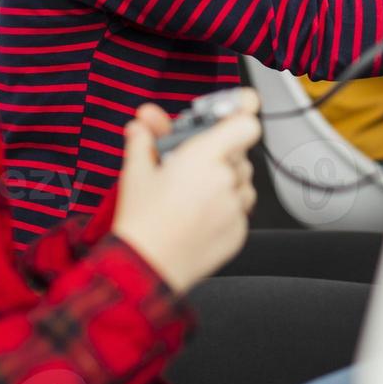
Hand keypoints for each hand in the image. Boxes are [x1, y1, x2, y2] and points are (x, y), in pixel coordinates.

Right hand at [111, 92, 260, 293]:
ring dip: (226, 182)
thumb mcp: (135, 172)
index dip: (240, 117)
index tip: (231, 115)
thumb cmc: (141, 221)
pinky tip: (198, 215)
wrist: (145, 267)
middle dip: (222, 155)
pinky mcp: (239, 232)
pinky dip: (225, 209)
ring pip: (244, 182)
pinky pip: (240, 210)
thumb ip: (144, 141)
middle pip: (241, 153)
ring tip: (194, 193)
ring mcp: (235, 207)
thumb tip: (141, 125)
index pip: (247, 124)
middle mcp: (226, 179)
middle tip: (195, 164)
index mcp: (204, 156)